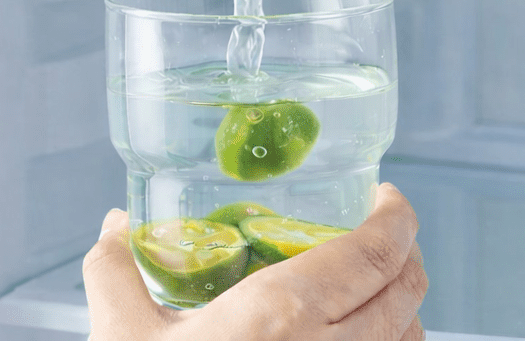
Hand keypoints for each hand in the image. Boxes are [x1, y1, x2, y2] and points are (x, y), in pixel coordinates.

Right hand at [83, 183, 426, 340]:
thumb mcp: (123, 339)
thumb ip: (116, 272)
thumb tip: (114, 224)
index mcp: (284, 313)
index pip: (376, 250)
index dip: (398, 215)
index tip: (386, 197)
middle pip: (408, 287)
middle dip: (405, 250)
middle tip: (383, 231)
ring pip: (410, 336)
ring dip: (403, 303)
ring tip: (374, 286)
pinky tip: (363, 339)